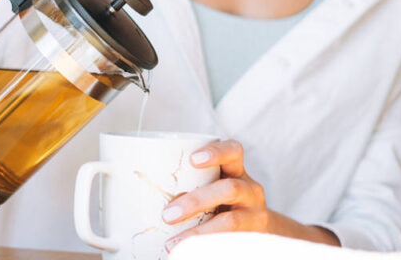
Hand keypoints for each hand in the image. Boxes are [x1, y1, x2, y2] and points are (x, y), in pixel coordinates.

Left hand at [161, 140, 339, 251]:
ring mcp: (254, 215)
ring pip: (231, 221)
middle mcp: (250, 190)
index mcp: (237, 171)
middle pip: (229, 189)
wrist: (258, 228)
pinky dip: (209, 248)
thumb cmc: (223, 201)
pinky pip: (232, 242)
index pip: (233, 151)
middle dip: (196, 201)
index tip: (192, 159)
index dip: (215, 152)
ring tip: (173, 243)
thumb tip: (143, 193)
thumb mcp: (214, 185)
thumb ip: (192, 183)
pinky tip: (191, 253)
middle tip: (168, 214)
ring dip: (199, 233)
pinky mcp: (252, 238)